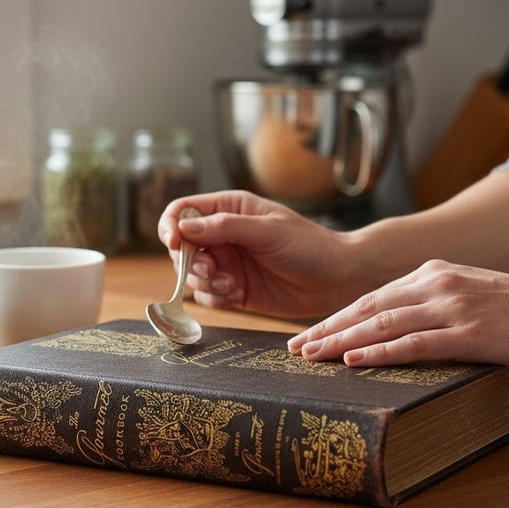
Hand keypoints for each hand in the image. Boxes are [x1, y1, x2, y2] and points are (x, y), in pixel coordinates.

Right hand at [157, 191, 364, 319]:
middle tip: (214, 270)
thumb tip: (184, 227)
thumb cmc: (309, 247)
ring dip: (204, 282)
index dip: (171, 226)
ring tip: (231, 285)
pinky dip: (215, 298)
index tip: (175, 243)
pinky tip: (238, 295)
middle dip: (190, 262)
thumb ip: (226, 227)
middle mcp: (223, 235)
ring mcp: (227, 263)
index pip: (183, 211)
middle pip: (180, 247)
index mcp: (229, 209)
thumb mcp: (268, 231)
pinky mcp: (233, 290)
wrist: (338, 280)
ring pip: (190, 274)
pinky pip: (206, 296)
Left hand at [288, 259, 508, 367]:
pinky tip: (353, 361)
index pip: (372, 297)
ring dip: (342, 341)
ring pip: (382, 324)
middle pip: (367, 308)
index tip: (311, 333)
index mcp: (432, 274)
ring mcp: (450, 308)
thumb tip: (404, 330)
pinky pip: (413, 343)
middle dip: (328, 329)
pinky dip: (379, 353)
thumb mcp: (470, 294)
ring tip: (312, 356)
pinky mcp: (468, 333)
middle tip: (296, 347)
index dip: (338, 317)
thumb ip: (436, 304)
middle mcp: (434, 284)